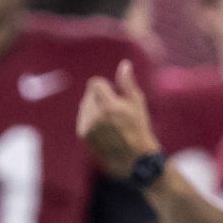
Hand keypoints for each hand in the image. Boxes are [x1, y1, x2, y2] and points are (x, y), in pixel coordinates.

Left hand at [77, 59, 160, 177]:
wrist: (135, 159)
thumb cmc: (140, 128)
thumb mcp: (138, 103)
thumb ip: (127, 83)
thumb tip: (124, 64)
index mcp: (109, 105)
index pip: (94, 83)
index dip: (104, 86)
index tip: (114, 94)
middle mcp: (95, 116)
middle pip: (88, 94)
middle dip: (99, 97)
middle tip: (115, 109)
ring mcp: (87, 126)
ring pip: (84, 106)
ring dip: (94, 108)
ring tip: (110, 120)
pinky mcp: (83, 135)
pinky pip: (82, 118)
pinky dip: (90, 119)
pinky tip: (104, 128)